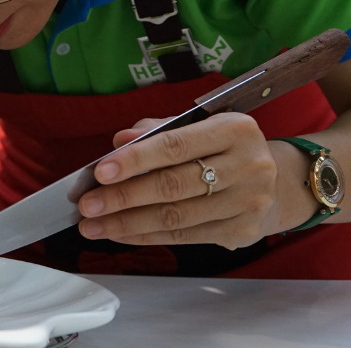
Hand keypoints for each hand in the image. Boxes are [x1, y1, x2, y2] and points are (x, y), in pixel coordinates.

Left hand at [77, 112, 281, 249]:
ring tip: (94, 225)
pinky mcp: (243, 232)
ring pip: (176, 217)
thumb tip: (119, 140)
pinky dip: (147, 236)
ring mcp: (249, 203)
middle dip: (123, 197)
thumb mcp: (196, 127)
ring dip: (128, 223)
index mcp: (235, 130)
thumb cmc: (221, 149)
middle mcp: (249, 166)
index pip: (175, 145)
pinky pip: (185, 237)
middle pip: (174, 186)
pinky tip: (120, 233)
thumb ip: (157, 130)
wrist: (275, 182)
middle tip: (87, 205)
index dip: (135, 160)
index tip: (100, 172)